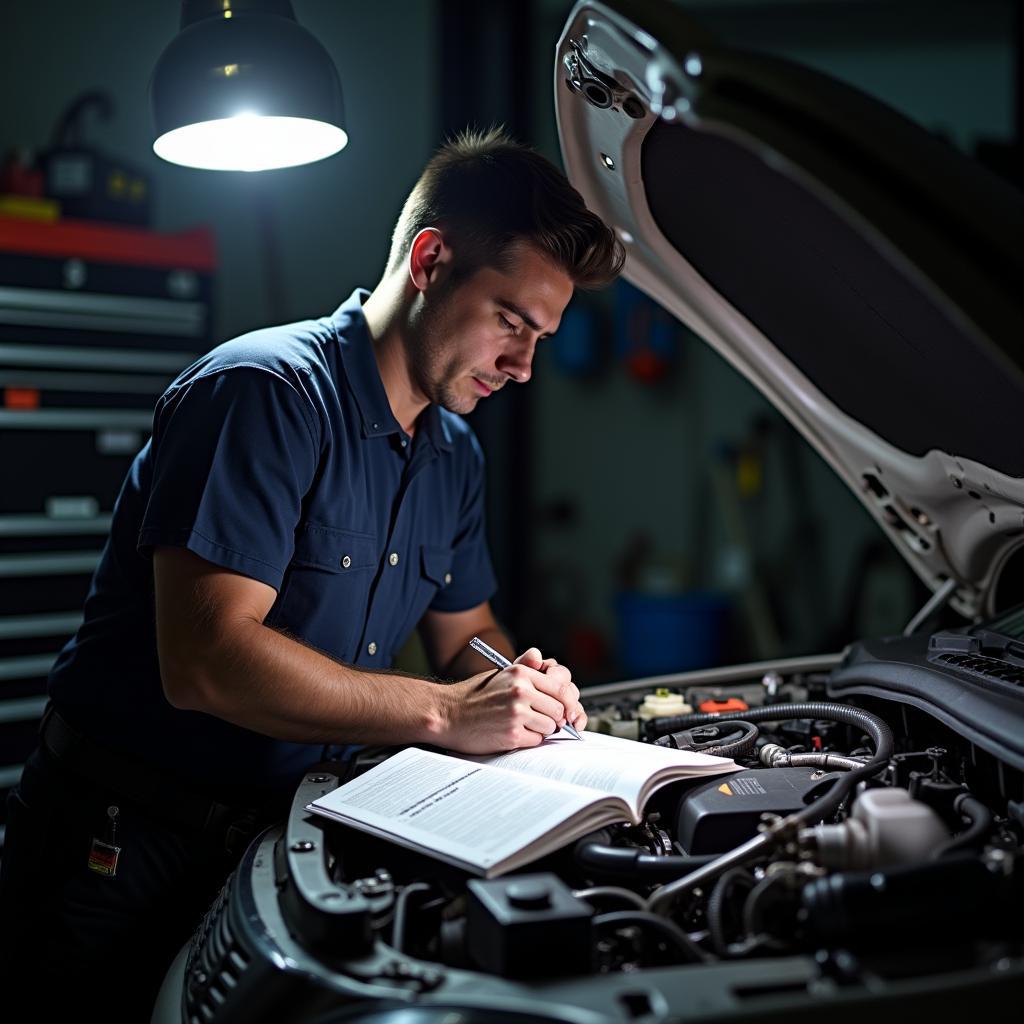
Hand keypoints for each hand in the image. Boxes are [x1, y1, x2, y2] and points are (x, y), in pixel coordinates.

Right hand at [438, 647, 584, 753]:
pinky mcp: (512, 734)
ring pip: (551, 726)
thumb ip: (525, 667)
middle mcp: (521, 691)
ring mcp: (517, 713)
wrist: (447, 714)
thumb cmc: (473, 696)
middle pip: (559, 709)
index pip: (561, 688)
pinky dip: (530, 740)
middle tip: (543, 719)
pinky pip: (537, 740)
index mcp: (521, 674)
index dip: (566, 701)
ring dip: (542, 730)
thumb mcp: (500, 674)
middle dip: (554, 717)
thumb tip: (543, 660)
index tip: (565, 708)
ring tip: (523, 725)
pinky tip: (514, 733)